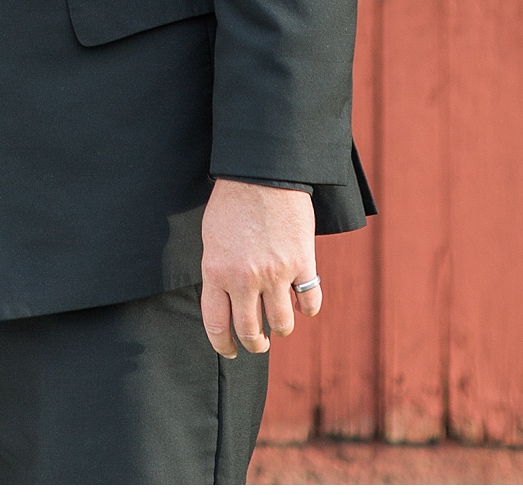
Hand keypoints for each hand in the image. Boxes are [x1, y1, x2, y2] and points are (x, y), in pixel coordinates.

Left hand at [200, 179, 320, 357]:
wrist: (262, 171)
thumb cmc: (231, 202)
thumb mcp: (212, 238)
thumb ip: (218, 273)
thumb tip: (225, 304)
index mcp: (216, 271)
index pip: (217, 325)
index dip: (223, 345)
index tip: (230, 350)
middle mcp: (245, 278)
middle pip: (251, 331)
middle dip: (255, 343)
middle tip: (259, 343)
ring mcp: (275, 272)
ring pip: (282, 324)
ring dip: (282, 329)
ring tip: (280, 325)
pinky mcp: (303, 263)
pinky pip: (309, 302)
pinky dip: (307, 309)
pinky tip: (302, 305)